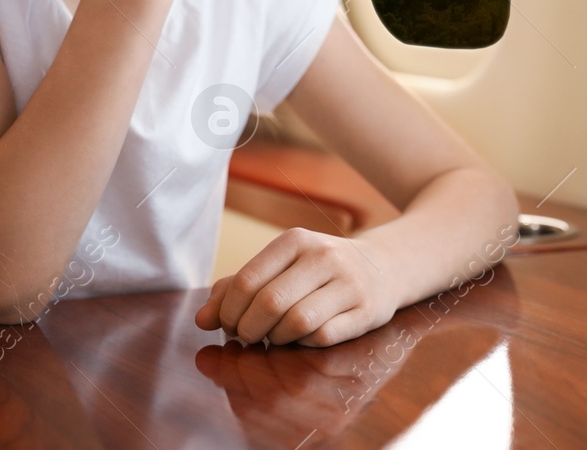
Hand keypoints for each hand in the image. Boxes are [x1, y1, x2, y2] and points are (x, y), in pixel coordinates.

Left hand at [194, 227, 397, 346]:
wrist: (384, 266)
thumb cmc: (317, 270)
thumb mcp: (280, 266)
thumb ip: (235, 288)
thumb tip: (201, 320)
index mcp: (295, 241)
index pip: (246, 281)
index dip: (228, 311)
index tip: (228, 324)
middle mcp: (323, 257)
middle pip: (268, 304)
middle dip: (248, 329)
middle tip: (247, 336)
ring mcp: (348, 283)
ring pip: (296, 322)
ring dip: (276, 339)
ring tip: (274, 337)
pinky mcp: (366, 311)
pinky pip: (323, 337)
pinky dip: (304, 344)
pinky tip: (301, 338)